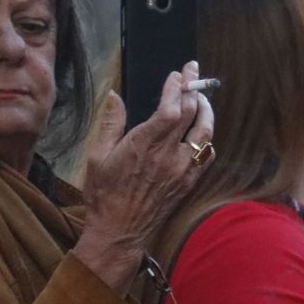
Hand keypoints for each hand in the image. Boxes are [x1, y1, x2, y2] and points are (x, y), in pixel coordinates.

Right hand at [72, 61, 215, 292]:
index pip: (170, 109)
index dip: (177, 88)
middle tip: (193, 73)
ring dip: (206, 110)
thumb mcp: (97, 156)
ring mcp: (182, 168)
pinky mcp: (190, 181)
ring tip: (201, 97)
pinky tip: (201, 130)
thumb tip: (115, 95)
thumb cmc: (104, 193)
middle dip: (194, 89)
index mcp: (144, 145)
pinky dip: (207, 137)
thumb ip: (110, 123)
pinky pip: (206, 153)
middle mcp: (168, 155)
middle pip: (191, 113)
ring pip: (205, 132)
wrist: (120, 231)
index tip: (178, 74)